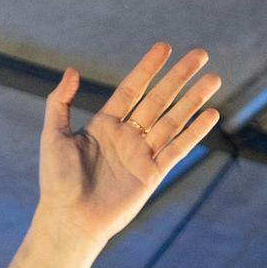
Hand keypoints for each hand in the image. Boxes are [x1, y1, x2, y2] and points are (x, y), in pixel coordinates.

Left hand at [37, 41, 220, 245]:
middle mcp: (126, 137)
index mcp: (104, 126)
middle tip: (201, 54)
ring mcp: (141, 155)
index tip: (164, 47)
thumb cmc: (56, 181)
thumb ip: (60, 102)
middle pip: (159, 100)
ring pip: (173, 120)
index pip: (132, 89)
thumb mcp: (53, 136)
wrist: (69, 219)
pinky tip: (211, 114)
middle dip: (179, 77)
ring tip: (213, 78)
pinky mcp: (152, 175)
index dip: (148, 69)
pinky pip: (177, 149)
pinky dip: (195, 133)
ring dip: (193, 99)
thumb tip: (72, 70)